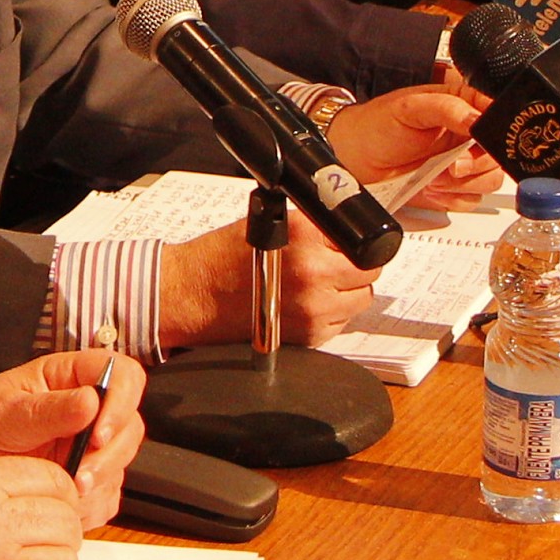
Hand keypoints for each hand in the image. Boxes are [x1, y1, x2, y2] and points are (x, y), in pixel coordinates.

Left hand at [0, 348, 147, 528]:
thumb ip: (44, 410)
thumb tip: (90, 401)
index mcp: (65, 378)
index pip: (120, 373)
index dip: (121, 400)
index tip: (98, 434)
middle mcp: (82, 412)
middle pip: (130, 424)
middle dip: (109, 455)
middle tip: (79, 477)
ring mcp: (84, 449)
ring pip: (121, 464)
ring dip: (99, 484)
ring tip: (63, 495)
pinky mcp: (82, 483)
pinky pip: (106, 497)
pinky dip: (90, 507)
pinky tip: (61, 507)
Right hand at [159, 209, 377, 347]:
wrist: (191, 294)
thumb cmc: (220, 258)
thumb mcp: (271, 223)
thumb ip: (314, 229)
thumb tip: (349, 234)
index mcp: (304, 236)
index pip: (361, 242)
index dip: (355, 245)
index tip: (348, 247)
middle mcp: (313, 272)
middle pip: (368, 274)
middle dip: (354, 269)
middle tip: (333, 266)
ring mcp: (313, 308)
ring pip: (359, 301)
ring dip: (345, 294)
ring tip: (315, 286)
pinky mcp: (309, 336)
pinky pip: (339, 324)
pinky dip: (329, 316)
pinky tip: (302, 304)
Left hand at [326, 84, 492, 203]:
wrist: (354, 159)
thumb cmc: (377, 125)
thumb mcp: (410, 107)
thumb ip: (447, 108)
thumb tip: (477, 118)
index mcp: (463, 105)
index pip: (499, 113)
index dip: (497, 129)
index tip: (480, 140)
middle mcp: (467, 134)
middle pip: (499, 153)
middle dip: (476, 163)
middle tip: (450, 164)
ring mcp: (462, 162)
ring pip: (490, 178)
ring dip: (463, 182)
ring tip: (435, 175)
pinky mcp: (453, 188)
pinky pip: (472, 199)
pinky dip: (454, 197)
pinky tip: (433, 187)